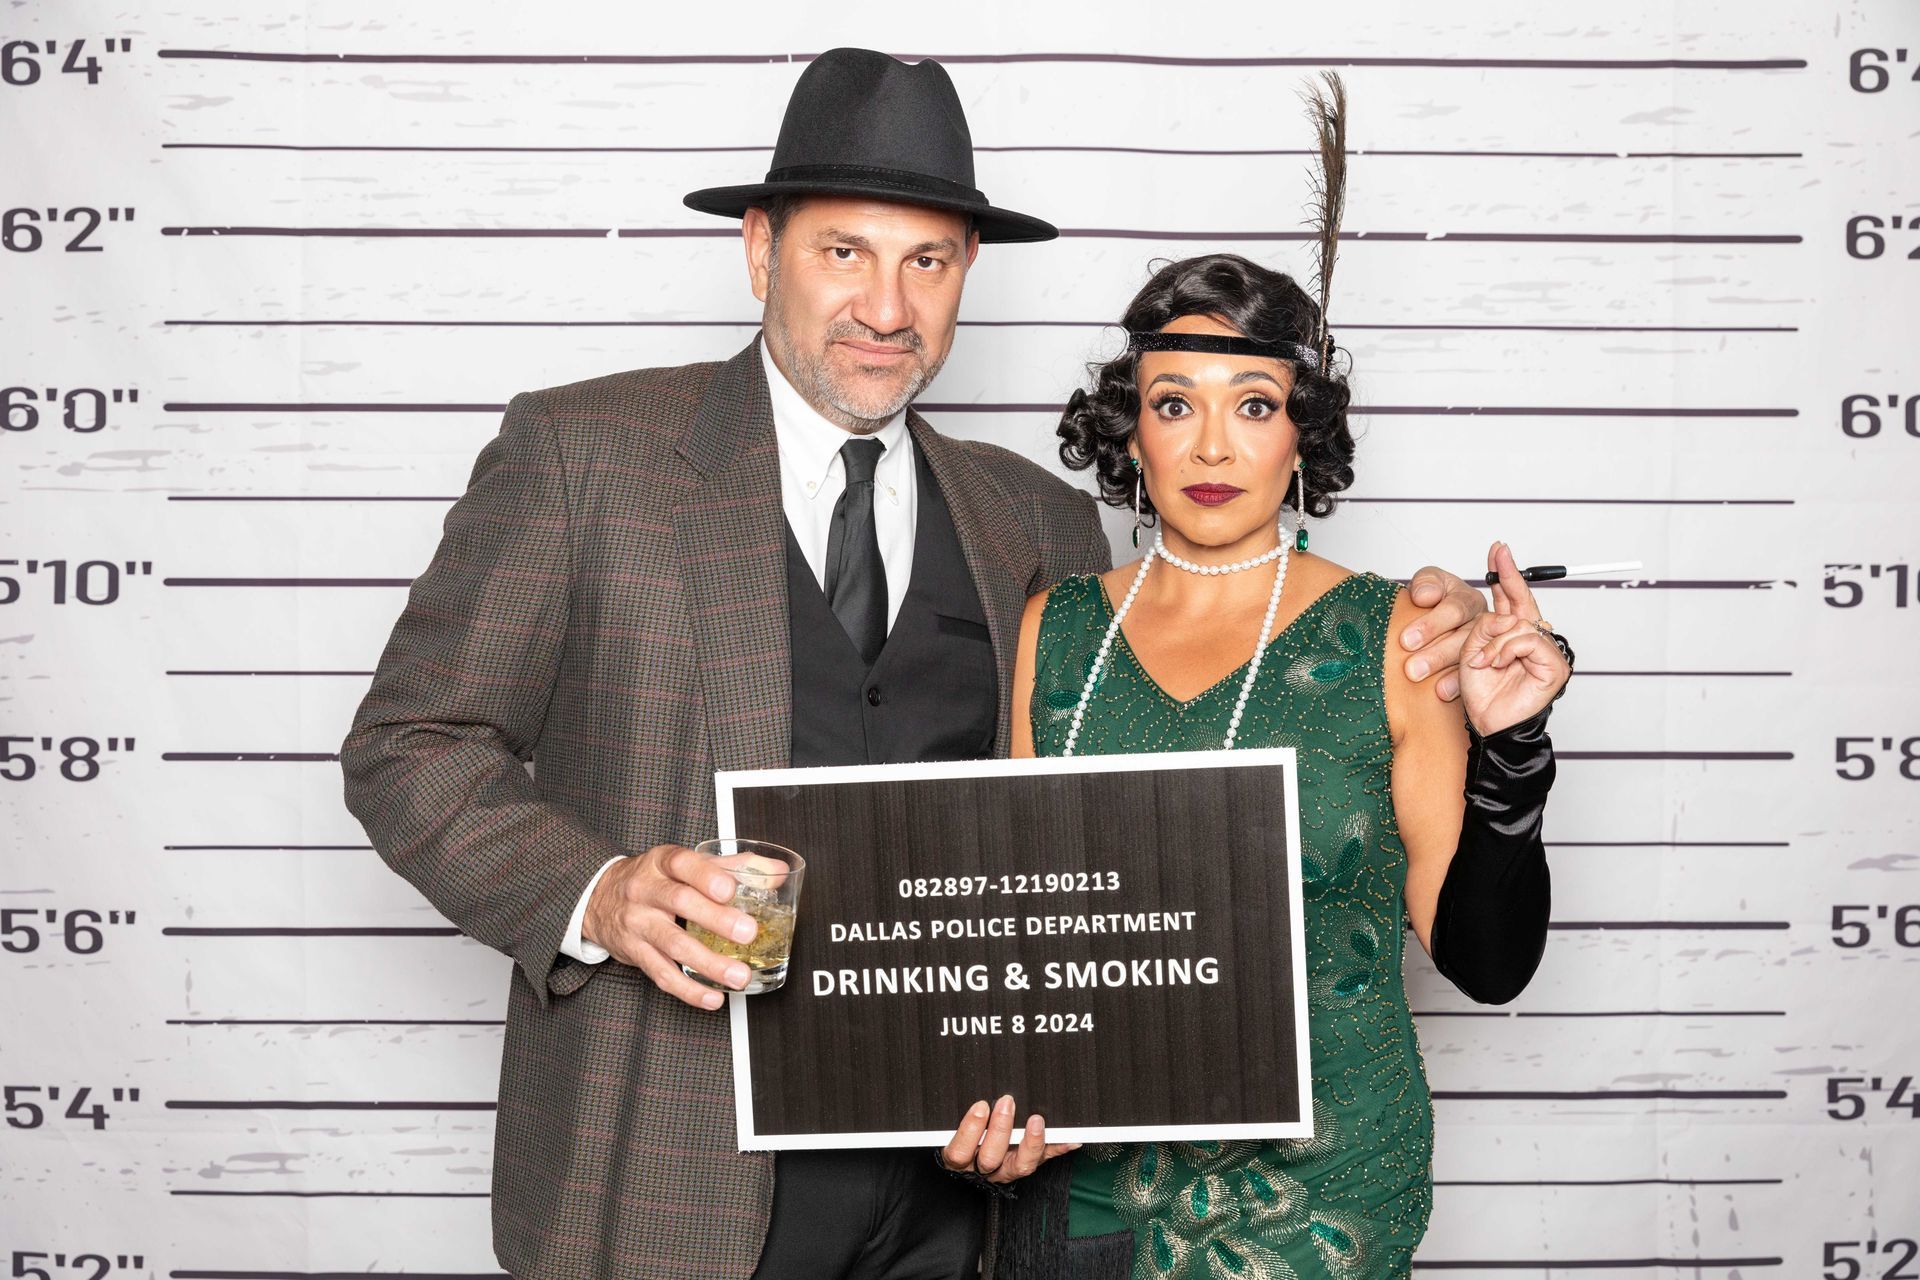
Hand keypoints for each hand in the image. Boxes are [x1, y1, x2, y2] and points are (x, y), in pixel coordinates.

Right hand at [582, 843, 758, 1009]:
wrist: (601, 898)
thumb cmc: (655, 880)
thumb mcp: (687, 864)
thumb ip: (734, 866)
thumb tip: (776, 872)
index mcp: (663, 863)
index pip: (683, 864)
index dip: (707, 876)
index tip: (730, 889)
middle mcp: (646, 890)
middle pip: (680, 902)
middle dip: (716, 919)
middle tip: (748, 932)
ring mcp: (638, 922)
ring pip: (672, 944)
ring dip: (709, 963)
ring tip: (738, 975)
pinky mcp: (635, 952)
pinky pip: (661, 974)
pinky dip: (688, 990)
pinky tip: (712, 997)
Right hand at [938, 1094, 1078, 1185]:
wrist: (975, 1151)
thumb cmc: (964, 1132)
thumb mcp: (952, 1123)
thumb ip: (960, 1111)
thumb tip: (967, 1093)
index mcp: (960, 1157)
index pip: (960, 1152)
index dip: (971, 1131)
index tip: (980, 1106)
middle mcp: (984, 1167)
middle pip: (990, 1158)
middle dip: (1000, 1129)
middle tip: (1007, 1103)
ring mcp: (1008, 1168)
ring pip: (1021, 1165)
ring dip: (1031, 1142)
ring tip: (1036, 1120)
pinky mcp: (1027, 1163)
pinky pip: (1045, 1159)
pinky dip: (1059, 1148)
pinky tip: (1071, 1139)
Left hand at [1400, 564, 1492, 700]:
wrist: (1429, 616)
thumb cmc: (1429, 599)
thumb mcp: (1426, 583)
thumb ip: (1426, 583)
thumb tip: (1425, 596)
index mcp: (1467, 598)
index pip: (1454, 610)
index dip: (1431, 625)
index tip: (1406, 640)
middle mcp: (1480, 621)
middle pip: (1463, 638)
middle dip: (1436, 654)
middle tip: (1411, 669)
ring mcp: (1483, 644)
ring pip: (1468, 659)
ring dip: (1444, 671)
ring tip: (1421, 680)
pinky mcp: (1481, 664)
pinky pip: (1473, 676)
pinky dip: (1456, 684)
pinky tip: (1442, 692)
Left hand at [1458, 541, 1571, 734]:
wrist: (1487, 723)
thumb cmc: (1481, 692)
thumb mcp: (1472, 649)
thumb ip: (1485, 624)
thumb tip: (1501, 611)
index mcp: (1510, 635)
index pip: (1510, 599)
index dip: (1504, 575)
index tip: (1497, 550)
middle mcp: (1531, 640)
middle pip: (1523, 600)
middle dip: (1508, 575)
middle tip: (1498, 551)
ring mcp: (1546, 651)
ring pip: (1519, 624)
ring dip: (1494, 642)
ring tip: (1483, 662)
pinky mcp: (1555, 665)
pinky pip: (1528, 640)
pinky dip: (1507, 651)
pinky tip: (1498, 664)